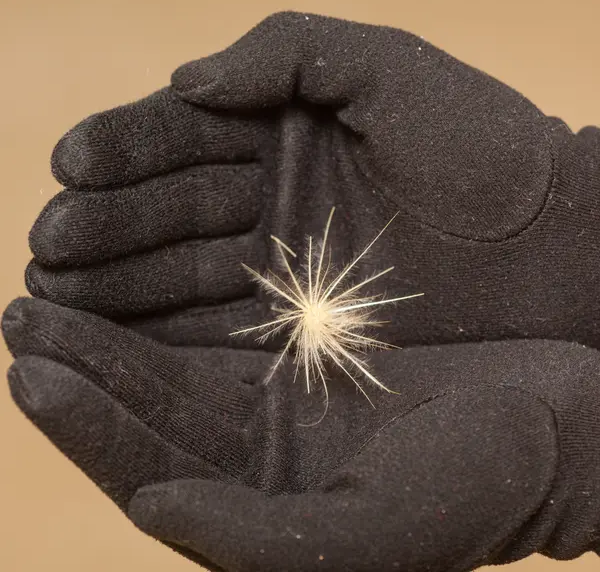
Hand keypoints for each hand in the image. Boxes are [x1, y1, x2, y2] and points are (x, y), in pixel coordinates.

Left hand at [4, 296, 599, 570]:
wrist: (548, 431)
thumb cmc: (479, 490)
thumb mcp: (370, 530)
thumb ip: (257, 538)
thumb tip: (150, 510)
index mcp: (261, 510)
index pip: (148, 467)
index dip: (86, 421)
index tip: (27, 367)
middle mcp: (255, 459)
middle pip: (148, 408)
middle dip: (82, 362)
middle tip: (22, 308)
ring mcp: (276, 404)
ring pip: (173, 360)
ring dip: (115, 324)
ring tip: (52, 280)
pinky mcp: (302, 358)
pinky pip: (219, 325)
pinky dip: (176, 298)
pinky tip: (139, 263)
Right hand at [27, 12, 599, 350]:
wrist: (548, 241)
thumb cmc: (483, 145)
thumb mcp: (388, 65)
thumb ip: (287, 51)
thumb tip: (185, 77)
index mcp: (283, 129)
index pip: (184, 134)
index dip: (125, 147)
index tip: (69, 164)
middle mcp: (270, 199)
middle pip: (168, 210)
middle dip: (104, 226)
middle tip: (44, 245)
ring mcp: (279, 267)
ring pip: (179, 273)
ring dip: (117, 285)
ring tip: (52, 290)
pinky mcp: (297, 325)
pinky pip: (216, 325)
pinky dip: (162, 329)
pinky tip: (112, 333)